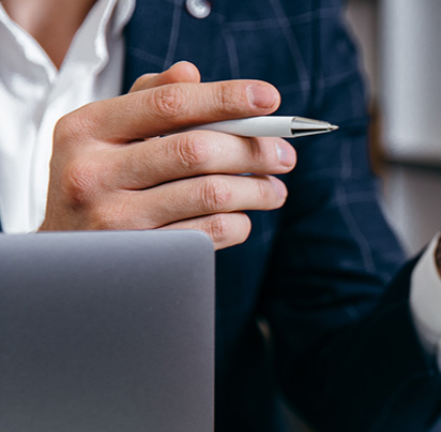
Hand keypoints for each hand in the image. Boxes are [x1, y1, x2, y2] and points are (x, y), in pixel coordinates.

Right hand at [39, 61, 294, 248]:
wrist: (65, 259)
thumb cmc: (96, 182)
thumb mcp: (103, 135)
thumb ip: (147, 99)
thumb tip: (190, 73)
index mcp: (86, 128)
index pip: (170, 103)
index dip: (226, 98)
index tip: (271, 98)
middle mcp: (93, 172)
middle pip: (197, 150)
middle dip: (254, 150)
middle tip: (285, 155)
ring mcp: (114, 218)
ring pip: (212, 194)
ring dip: (258, 190)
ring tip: (275, 189)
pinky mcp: (140, 256)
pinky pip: (210, 233)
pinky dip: (238, 223)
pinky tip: (243, 217)